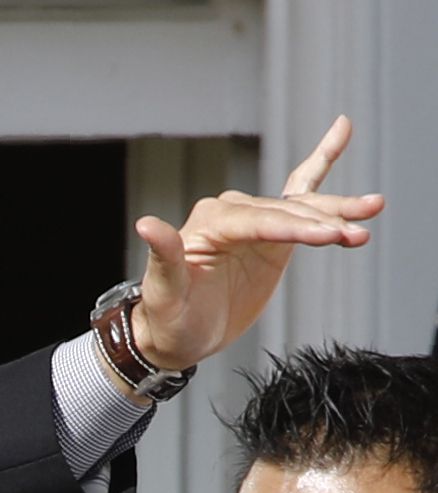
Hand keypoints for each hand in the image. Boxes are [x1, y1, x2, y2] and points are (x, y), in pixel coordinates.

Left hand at [129, 115, 382, 371]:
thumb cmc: (166, 317)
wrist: (176, 335)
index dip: (295, 229)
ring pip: (301, 205)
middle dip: (324, 221)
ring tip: (374, 208)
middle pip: (287, 212)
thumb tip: (145, 223)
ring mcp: (254, 220)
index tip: (328, 236)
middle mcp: (232, 213)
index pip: (260, 221)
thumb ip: (163, 257)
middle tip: (355, 233)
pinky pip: (299, 191)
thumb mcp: (163, 293)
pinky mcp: (271, 233)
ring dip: (338, 208)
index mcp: (208, 223)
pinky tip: (342, 131)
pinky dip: (322, 161)